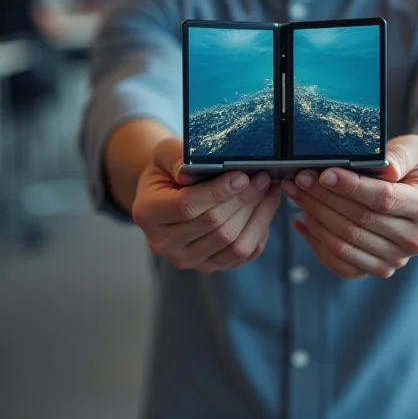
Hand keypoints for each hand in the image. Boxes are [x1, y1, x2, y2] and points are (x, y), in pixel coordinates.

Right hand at [132, 138, 280, 271]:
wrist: (166, 192)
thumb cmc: (167, 169)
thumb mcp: (164, 153)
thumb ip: (178, 156)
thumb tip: (202, 166)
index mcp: (147, 213)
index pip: (187, 207)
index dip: (218, 192)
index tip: (242, 176)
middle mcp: (164, 243)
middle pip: (214, 226)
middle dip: (244, 199)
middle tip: (264, 177)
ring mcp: (187, 259)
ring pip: (232, 243)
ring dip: (257, 214)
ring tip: (269, 189)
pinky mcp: (209, 266)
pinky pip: (243, 255)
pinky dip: (259, 230)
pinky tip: (265, 207)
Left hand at [281, 135, 417, 279]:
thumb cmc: (413, 169)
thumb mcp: (416, 151)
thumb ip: (402, 154)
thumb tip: (387, 168)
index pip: (382, 199)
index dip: (350, 187)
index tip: (324, 174)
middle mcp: (414, 239)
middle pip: (359, 221)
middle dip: (323, 198)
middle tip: (300, 179)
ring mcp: (396, 259)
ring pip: (345, 243)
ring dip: (315, 217)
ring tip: (296, 194)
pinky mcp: (378, 269)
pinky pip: (341, 263)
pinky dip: (317, 243)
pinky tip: (302, 221)